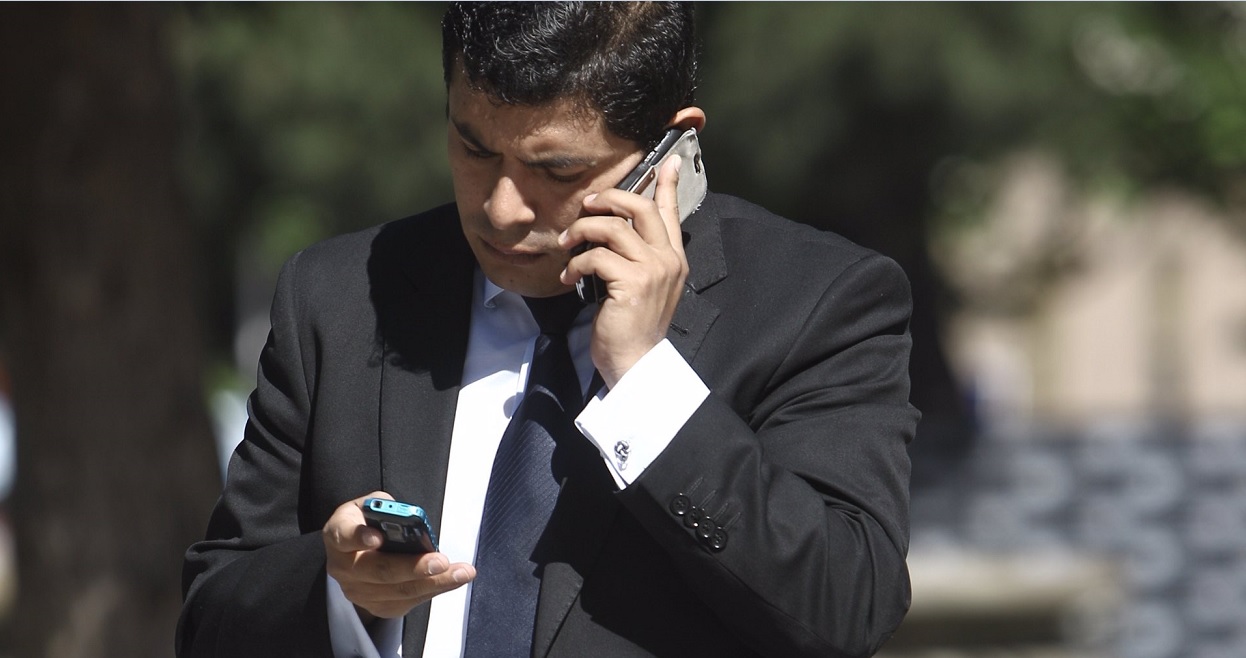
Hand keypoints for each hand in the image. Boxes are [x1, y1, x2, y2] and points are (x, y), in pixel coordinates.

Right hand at [322, 492, 474, 623]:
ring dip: (435, 583)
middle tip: (441, 561)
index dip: (360, 536)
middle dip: (414, 567)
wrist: (355, 552)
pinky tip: (451, 581)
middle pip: (380, 571)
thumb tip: (410, 518)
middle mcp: (344, 567)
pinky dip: (433, 591)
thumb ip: (387, 508)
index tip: (377, 537)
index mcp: (339, 535)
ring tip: (461, 572)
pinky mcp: (375, 606)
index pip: (345, 535)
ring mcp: (358, 591)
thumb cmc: (367, 523)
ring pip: (399, 591)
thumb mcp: (372, 506)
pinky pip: (408, 602)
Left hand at [560, 155, 688, 387]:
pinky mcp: (632, 282)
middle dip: (608, 199)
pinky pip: (596, 256)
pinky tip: (568, 278)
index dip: (667, 184)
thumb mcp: (640, 286)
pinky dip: (576, 263)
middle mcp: (668, 260)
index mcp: (673, 259)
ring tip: (567, 246)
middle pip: (640, 207)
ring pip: (613, 227)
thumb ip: (635, 257)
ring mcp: (653, 270)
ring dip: (581, 232)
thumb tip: (611, 228)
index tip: (667, 160)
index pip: (671, 212)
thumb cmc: (630, 326)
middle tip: (585, 206)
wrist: (634, 363)